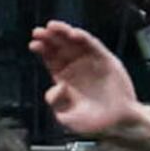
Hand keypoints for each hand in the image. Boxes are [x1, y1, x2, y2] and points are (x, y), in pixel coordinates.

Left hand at [31, 19, 145, 139]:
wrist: (116, 124)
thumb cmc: (91, 123)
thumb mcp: (66, 116)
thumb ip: (56, 102)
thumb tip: (58, 84)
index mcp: (64, 78)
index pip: (50, 59)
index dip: (42, 50)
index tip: (33, 44)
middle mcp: (76, 67)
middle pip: (60, 47)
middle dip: (48, 38)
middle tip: (38, 32)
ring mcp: (91, 62)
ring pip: (75, 43)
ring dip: (63, 33)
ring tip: (52, 26)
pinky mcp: (106, 60)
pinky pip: (93, 46)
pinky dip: (83, 38)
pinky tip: (73, 34)